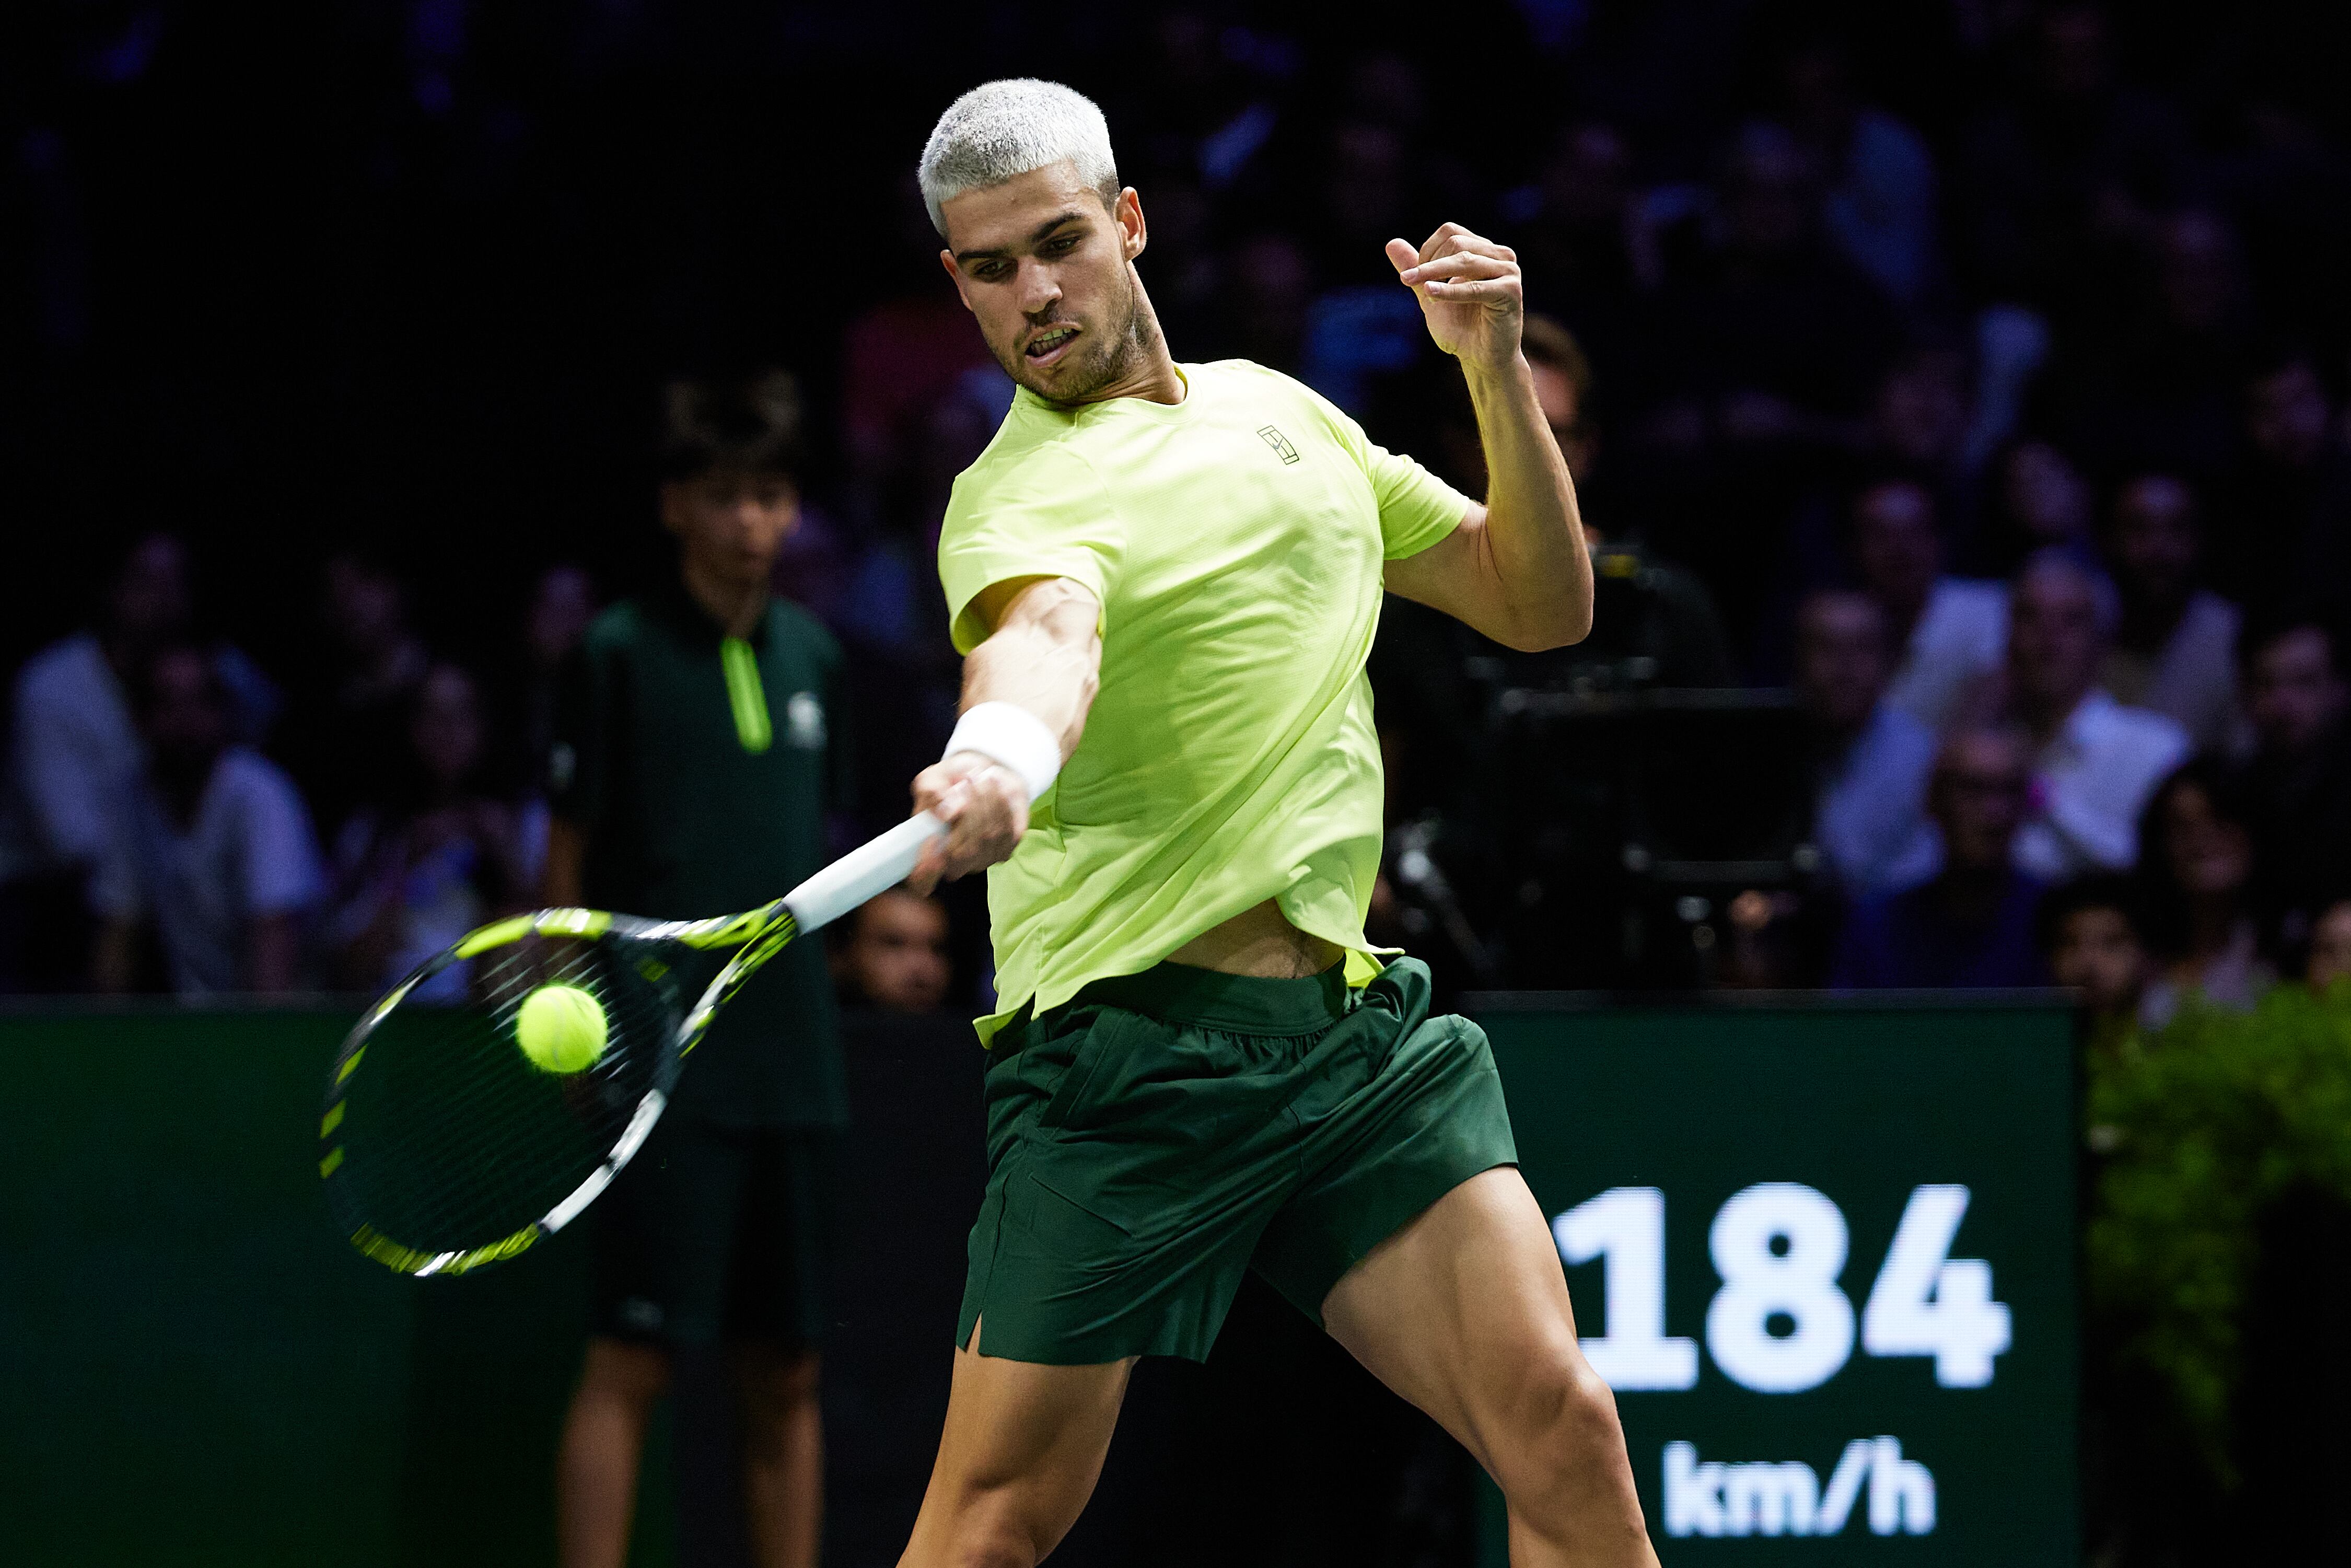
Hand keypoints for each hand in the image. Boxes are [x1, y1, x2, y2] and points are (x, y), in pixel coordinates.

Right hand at [907, 752, 1029, 893]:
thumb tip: (944, 814)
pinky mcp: (1006, 849)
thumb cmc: (950, 782)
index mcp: (928, 852)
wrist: (983, 775)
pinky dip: (1002, 804)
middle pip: (963, 851)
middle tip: (966, 780)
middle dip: (968, 810)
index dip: (926, 870)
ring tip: (980, 777)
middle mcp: (955, 864)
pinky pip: (1007, 831)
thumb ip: (931, 793)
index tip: (931, 840)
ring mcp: (982, 860)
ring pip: (987, 837)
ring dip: (986, 801)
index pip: (922, 880)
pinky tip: (996, 786)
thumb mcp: (931, 780)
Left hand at [1387, 224, 1523, 374]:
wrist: (1482, 359)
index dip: (1427, 250)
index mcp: (1483, 251)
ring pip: (1465, 260)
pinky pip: (1476, 287)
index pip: (1450, 233)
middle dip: (1428, 263)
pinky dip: (1450, 291)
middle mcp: (1499, 255)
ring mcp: (1508, 271)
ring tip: (1420, 289)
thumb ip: (1415, 269)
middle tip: (1409, 281)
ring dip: (1435, 274)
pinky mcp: (1512, 291)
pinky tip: (1430, 295)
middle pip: (1456, 243)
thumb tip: (1391, 242)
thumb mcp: (1430, 294)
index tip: (1413, 275)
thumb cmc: (1460, 329)